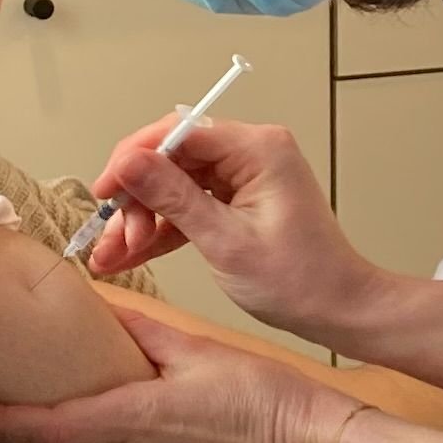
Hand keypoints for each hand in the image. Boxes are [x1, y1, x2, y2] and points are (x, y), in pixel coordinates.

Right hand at [82, 115, 383, 342]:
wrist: (338, 310)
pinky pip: (189, 205)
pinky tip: (129, 254)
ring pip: (174, 185)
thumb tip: (129, 162)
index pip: (178, 132)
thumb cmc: (299, 280)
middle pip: (171, 159)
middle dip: (136, 199)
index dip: (134, 160)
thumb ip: (173, 198)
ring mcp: (245, 177)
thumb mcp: (225, 241)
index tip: (104, 192)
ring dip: (142, 220)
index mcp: (258, 149)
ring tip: (111, 256)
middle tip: (111, 237)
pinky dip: (162, 230)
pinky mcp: (238, 201)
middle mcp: (251, 153)